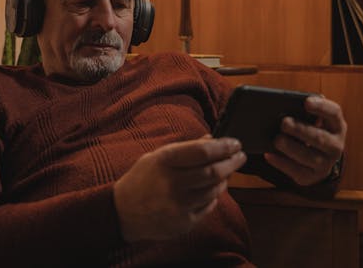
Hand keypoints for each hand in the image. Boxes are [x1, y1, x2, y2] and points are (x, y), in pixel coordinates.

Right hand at [113, 136, 246, 242]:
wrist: (123, 212)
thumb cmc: (141, 179)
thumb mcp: (157, 156)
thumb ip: (185, 148)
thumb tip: (212, 139)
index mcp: (165, 161)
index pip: (203, 151)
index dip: (224, 147)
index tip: (235, 143)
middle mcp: (172, 183)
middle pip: (214, 171)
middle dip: (232, 162)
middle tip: (240, 156)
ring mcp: (179, 205)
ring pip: (214, 190)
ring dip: (224, 179)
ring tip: (226, 171)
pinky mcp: (184, 222)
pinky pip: (208, 206)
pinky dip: (213, 196)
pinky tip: (211, 189)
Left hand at [264, 95, 346, 185]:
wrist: (316, 159)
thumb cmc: (309, 131)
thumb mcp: (311, 121)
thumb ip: (301, 113)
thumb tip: (281, 107)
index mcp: (336, 126)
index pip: (334, 113)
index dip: (321, 107)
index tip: (306, 102)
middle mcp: (335, 145)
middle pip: (320, 137)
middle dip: (301, 130)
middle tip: (284, 122)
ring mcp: (326, 163)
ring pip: (310, 157)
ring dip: (292, 148)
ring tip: (277, 140)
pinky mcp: (312, 176)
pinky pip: (297, 171)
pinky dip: (282, 163)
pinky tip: (269, 155)